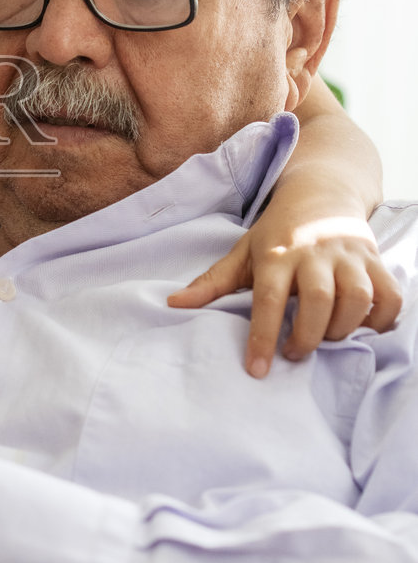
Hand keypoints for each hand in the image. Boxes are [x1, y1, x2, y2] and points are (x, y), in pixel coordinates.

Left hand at [168, 215, 402, 377]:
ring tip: (326, 339)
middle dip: (307, 337)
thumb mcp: (242, 251)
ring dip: (343, 329)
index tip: (257, 369)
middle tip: (294, 353)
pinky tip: (362, 329)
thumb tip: (172, 304)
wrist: (322, 193)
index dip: (263, 337)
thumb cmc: (278, 232)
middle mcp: (315, 253)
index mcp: (277, 253)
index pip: (268, 299)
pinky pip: (389, 295)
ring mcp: (349, 255)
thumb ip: (212, 281)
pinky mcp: (375, 260)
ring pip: (357, 298)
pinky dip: (381, 320)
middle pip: (319, 301)